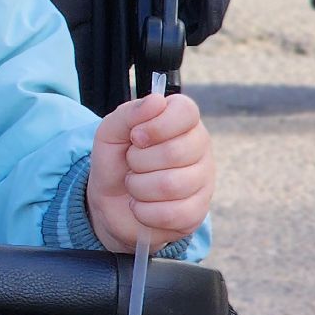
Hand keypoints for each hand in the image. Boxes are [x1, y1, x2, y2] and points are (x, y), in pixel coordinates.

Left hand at [87, 90, 214, 252]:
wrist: (110, 203)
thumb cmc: (115, 161)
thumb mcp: (110, 132)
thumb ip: (129, 113)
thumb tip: (156, 100)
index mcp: (182, 122)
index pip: (186, 111)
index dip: (155, 125)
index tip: (135, 137)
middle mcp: (200, 148)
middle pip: (175, 152)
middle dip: (138, 161)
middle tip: (132, 163)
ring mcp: (204, 181)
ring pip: (171, 185)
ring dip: (138, 187)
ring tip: (135, 184)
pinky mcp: (198, 212)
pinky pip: (172, 214)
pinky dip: (144, 211)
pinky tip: (142, 206)